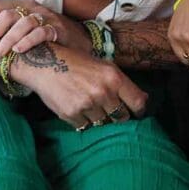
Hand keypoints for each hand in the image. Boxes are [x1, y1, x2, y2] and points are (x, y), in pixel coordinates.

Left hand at [0, 0, 92, 65]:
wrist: (77, 40)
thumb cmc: (43, 36)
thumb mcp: (23, 29)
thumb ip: (5, 31)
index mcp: (20, 4)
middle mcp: (31, 7)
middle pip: (6, 15)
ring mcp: (45, 17)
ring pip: (22, 23)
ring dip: (7, 39)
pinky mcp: (57, 29)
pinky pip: (40, 32)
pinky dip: (28, 41)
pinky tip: (19, 50)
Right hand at [12, 49, 148, 132]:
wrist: (45, 63)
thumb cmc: (77, 63)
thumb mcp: (103, 66)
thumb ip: (122, 84)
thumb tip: (143, 100)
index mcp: (114, 77)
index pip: (138, 103)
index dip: (138, 111)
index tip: (135, 113)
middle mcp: (103, 92)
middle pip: (122, 117)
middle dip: (117, 116)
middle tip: (109, 110)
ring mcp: (87, 104)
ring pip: (103, 123)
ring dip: (99, 118)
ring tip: (89, 105)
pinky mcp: (72, 114)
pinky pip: (85, 126)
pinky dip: (83, 121)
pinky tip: (77, 108)